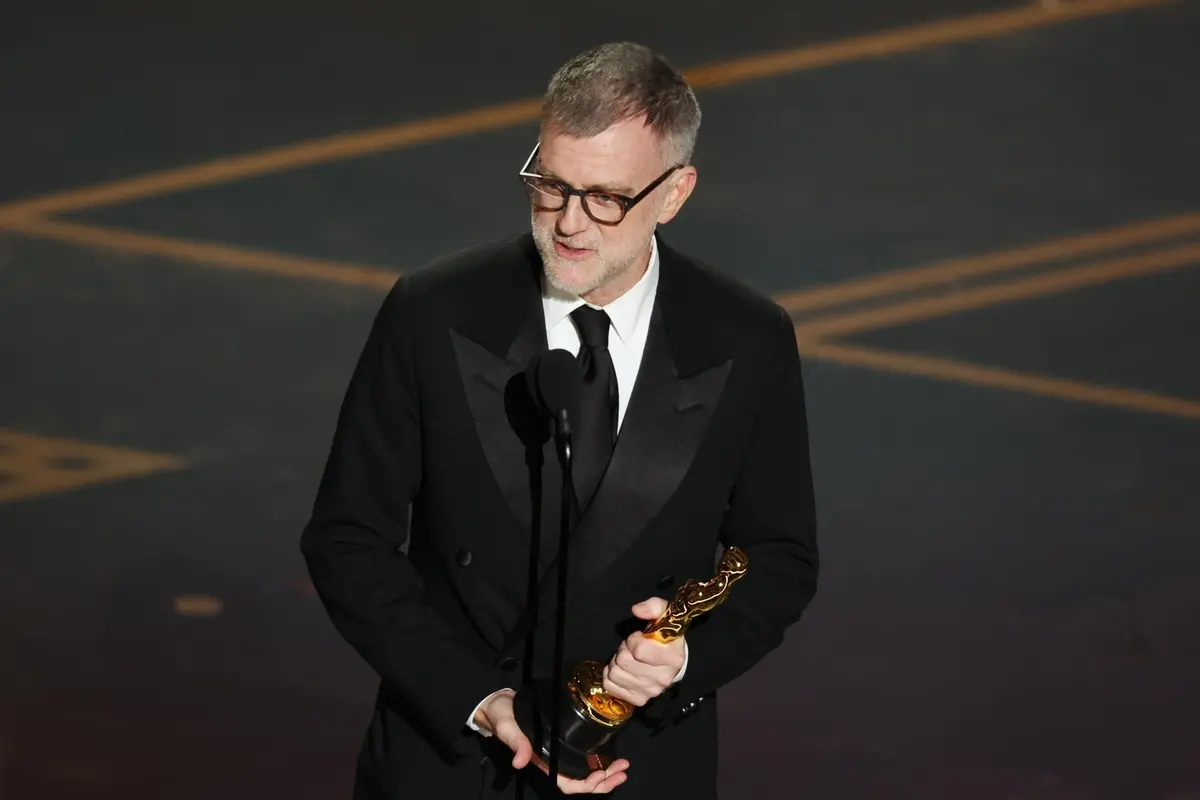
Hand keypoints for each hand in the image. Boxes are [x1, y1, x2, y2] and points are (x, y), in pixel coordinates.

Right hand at [474, 690, 629, 793]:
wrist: (498, 704)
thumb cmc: (502, 717)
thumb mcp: (507, 728)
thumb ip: (515, 743)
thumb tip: (520, 761)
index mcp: (542, 762)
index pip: (567, 784)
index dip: (586, 785)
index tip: (603, 775)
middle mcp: (554, 760)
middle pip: (582, 781)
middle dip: (605, 780)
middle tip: (624, 770)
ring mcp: (559, 751)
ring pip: (586, 771)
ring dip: (606, 771)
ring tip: (623, 766)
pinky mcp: (563, 739)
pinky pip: (584, 756)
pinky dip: (599, 758)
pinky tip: (611, 754)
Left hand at [602, 598, 684, 706]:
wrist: (670, 661)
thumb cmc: (664, 636)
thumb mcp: (663, 615)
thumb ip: (652, 607)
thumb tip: (637, 610)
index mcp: (673, 658)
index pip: (639, 650)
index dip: (633, 640)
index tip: (639, 637)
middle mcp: (663, 678)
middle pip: (624, 662)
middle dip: (623, 650)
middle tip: (631, 648)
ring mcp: (651, 692)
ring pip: (614, 674)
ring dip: (616, 662)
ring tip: (627, 658)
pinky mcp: (639, 700)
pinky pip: (610, 686)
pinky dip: (611, 676)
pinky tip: (622, 670)